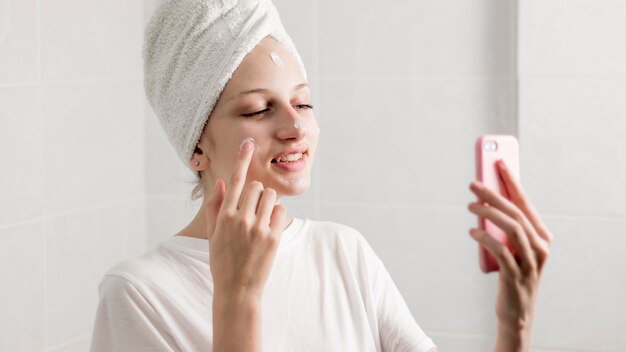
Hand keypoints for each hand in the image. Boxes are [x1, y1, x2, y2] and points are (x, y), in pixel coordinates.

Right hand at [205, 138, 290, 299]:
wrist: (237, 290)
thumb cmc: (222, 262)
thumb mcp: (213, 234)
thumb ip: (215, 207)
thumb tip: (221, 183)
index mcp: (224, 216)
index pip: (236, 181)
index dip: (242, 160)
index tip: (248, 143)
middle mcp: (241, 219)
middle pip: (257, 187)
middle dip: (257, 194)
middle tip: (254, 211)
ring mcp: (258, 228)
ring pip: (271, 197)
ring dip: (269, 203)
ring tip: (262, 220)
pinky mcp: (273, 237)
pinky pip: (282, 212)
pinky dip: (278, 216)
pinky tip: (270, 229)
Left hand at [467, 160, 552, 345]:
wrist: (516, 311)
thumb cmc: (510, 272)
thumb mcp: (509, 246)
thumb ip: (503, 226)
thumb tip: (482, 198)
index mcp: (541, 235)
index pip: (525, 202)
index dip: (511, 181)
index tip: (498, 162)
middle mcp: (540, 246)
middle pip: (516, 212)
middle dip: (494, 194)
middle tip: (473, 184)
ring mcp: (530, 262)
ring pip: (511, 228)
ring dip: (488, 213)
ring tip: (470, 206)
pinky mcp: (516, 275)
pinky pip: (501, 251)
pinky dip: (485, 238)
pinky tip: (471, 232)